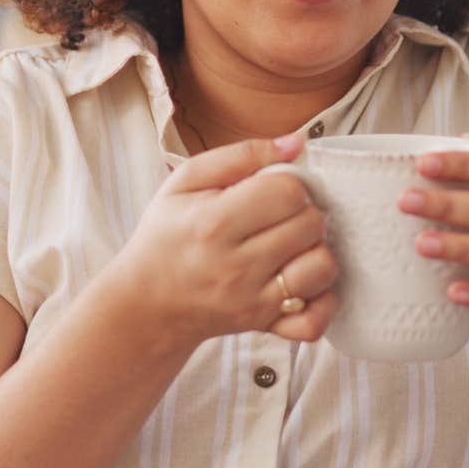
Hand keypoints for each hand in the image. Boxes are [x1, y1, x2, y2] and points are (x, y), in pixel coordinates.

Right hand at [111, 134, 339, 345]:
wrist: (146, 302)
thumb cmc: (167, 234)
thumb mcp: (186, 182)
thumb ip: (242, 155)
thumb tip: (297, 142)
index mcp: (215, 222)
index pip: (288, 191)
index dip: (289, 184)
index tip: (273, 190)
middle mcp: (236, 265)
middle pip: (311, 225)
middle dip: (305, 213)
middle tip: (283, 217)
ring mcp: (252, 300)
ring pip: (322, 268)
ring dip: (316, 252)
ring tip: (293, 247)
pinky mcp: (263, 325)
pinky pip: (314, 321)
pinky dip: (321, 302)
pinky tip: (304, 283)